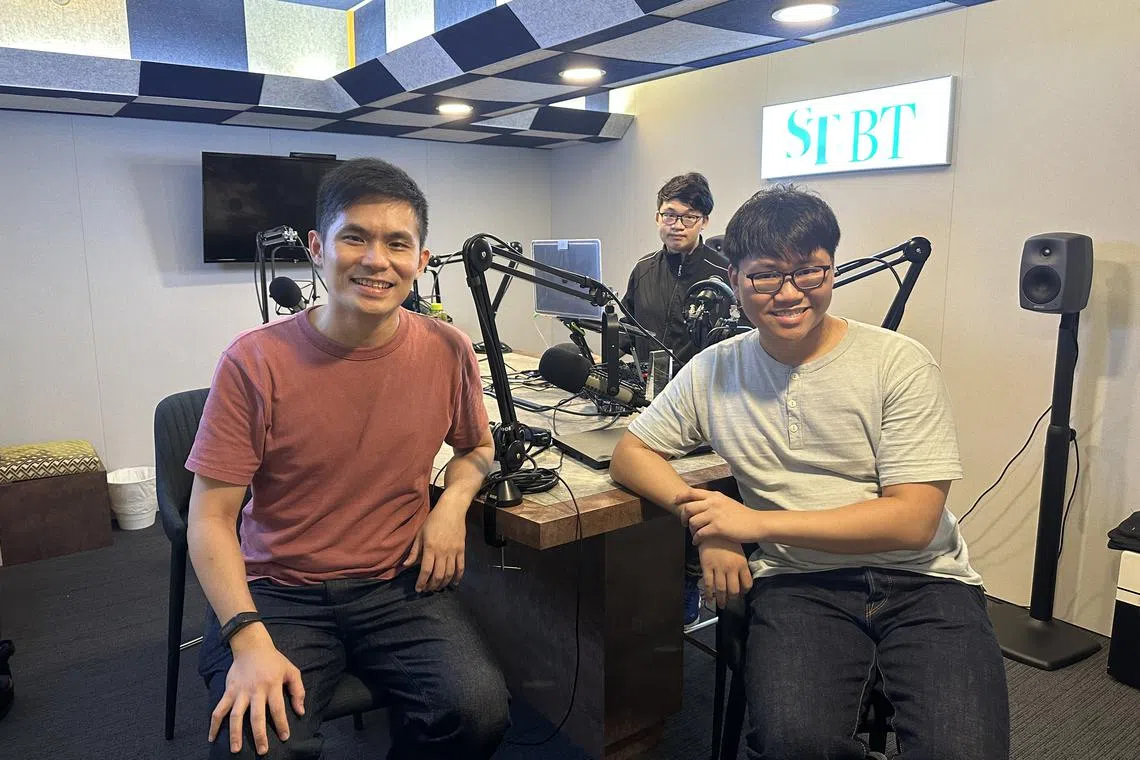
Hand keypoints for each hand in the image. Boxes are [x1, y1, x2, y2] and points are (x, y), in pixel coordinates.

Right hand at [208, 625, 305, 754]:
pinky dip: (214, 724)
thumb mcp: (291, 671)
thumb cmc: (274, 661)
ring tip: (236, 749)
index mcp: (272, 685)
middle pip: (257, 716)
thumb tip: (301, 711)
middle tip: (262, 750)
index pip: (278, 709)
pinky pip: (219, 709)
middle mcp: (256, 690)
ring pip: (235, 715)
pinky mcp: (229, 691)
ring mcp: (240, 692)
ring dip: (235, 734)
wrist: (252, 647)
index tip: (284, 737)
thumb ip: (298, 691)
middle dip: (260, 735)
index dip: (282, 724)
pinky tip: (212, 737)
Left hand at [405, 498, 466, 591]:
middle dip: (432, 586)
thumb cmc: (433, 520)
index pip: (426, 570)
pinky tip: (454, 583)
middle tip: (427, 589)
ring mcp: (453, 552)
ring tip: (437, 587)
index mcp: (430, 548)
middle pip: (438, 575)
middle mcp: (442, 552)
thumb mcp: (420, 533)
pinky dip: (458, 577)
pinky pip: (461, 567)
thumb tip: (405, 565)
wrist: (452, 510)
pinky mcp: (461, 550)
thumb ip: (414, 551)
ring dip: (443, 583)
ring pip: (449, 573)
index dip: (421, 582)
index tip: (418, 589)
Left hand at [677, 487, 763, 544]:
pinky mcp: (718, 527)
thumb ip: (714, 501)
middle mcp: (713, 503)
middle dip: (683, 517)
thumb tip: (701, 504)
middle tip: (684, 524)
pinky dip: (696, 539)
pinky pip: (700, 533)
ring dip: (690, 530)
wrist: (756, 523)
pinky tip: (697, 543)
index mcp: (715, 496)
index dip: (680, 497)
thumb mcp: (727, 502)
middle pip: (688, 508)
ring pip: (692, 521)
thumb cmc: (742, 515)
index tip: (675, 502)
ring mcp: (715, 515)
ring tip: (694, 535)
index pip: (691, 492)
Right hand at [695, 537, 752, 608]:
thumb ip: (740, 565)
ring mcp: (718, 568)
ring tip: (721, 605)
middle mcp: (731, 568)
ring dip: (721, 600)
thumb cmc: (726, 540)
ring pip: (721, 590)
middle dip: (733, 599)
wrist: (711, 531)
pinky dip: (709, 594)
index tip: (741, 594)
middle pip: (734, 590)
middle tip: (731, 602)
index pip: (747, 583)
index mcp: (741, 564)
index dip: (744, 591)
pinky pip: (708, 584)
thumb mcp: (738, 551)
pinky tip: (709, 598)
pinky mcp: (707, 567)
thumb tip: (740, 579)